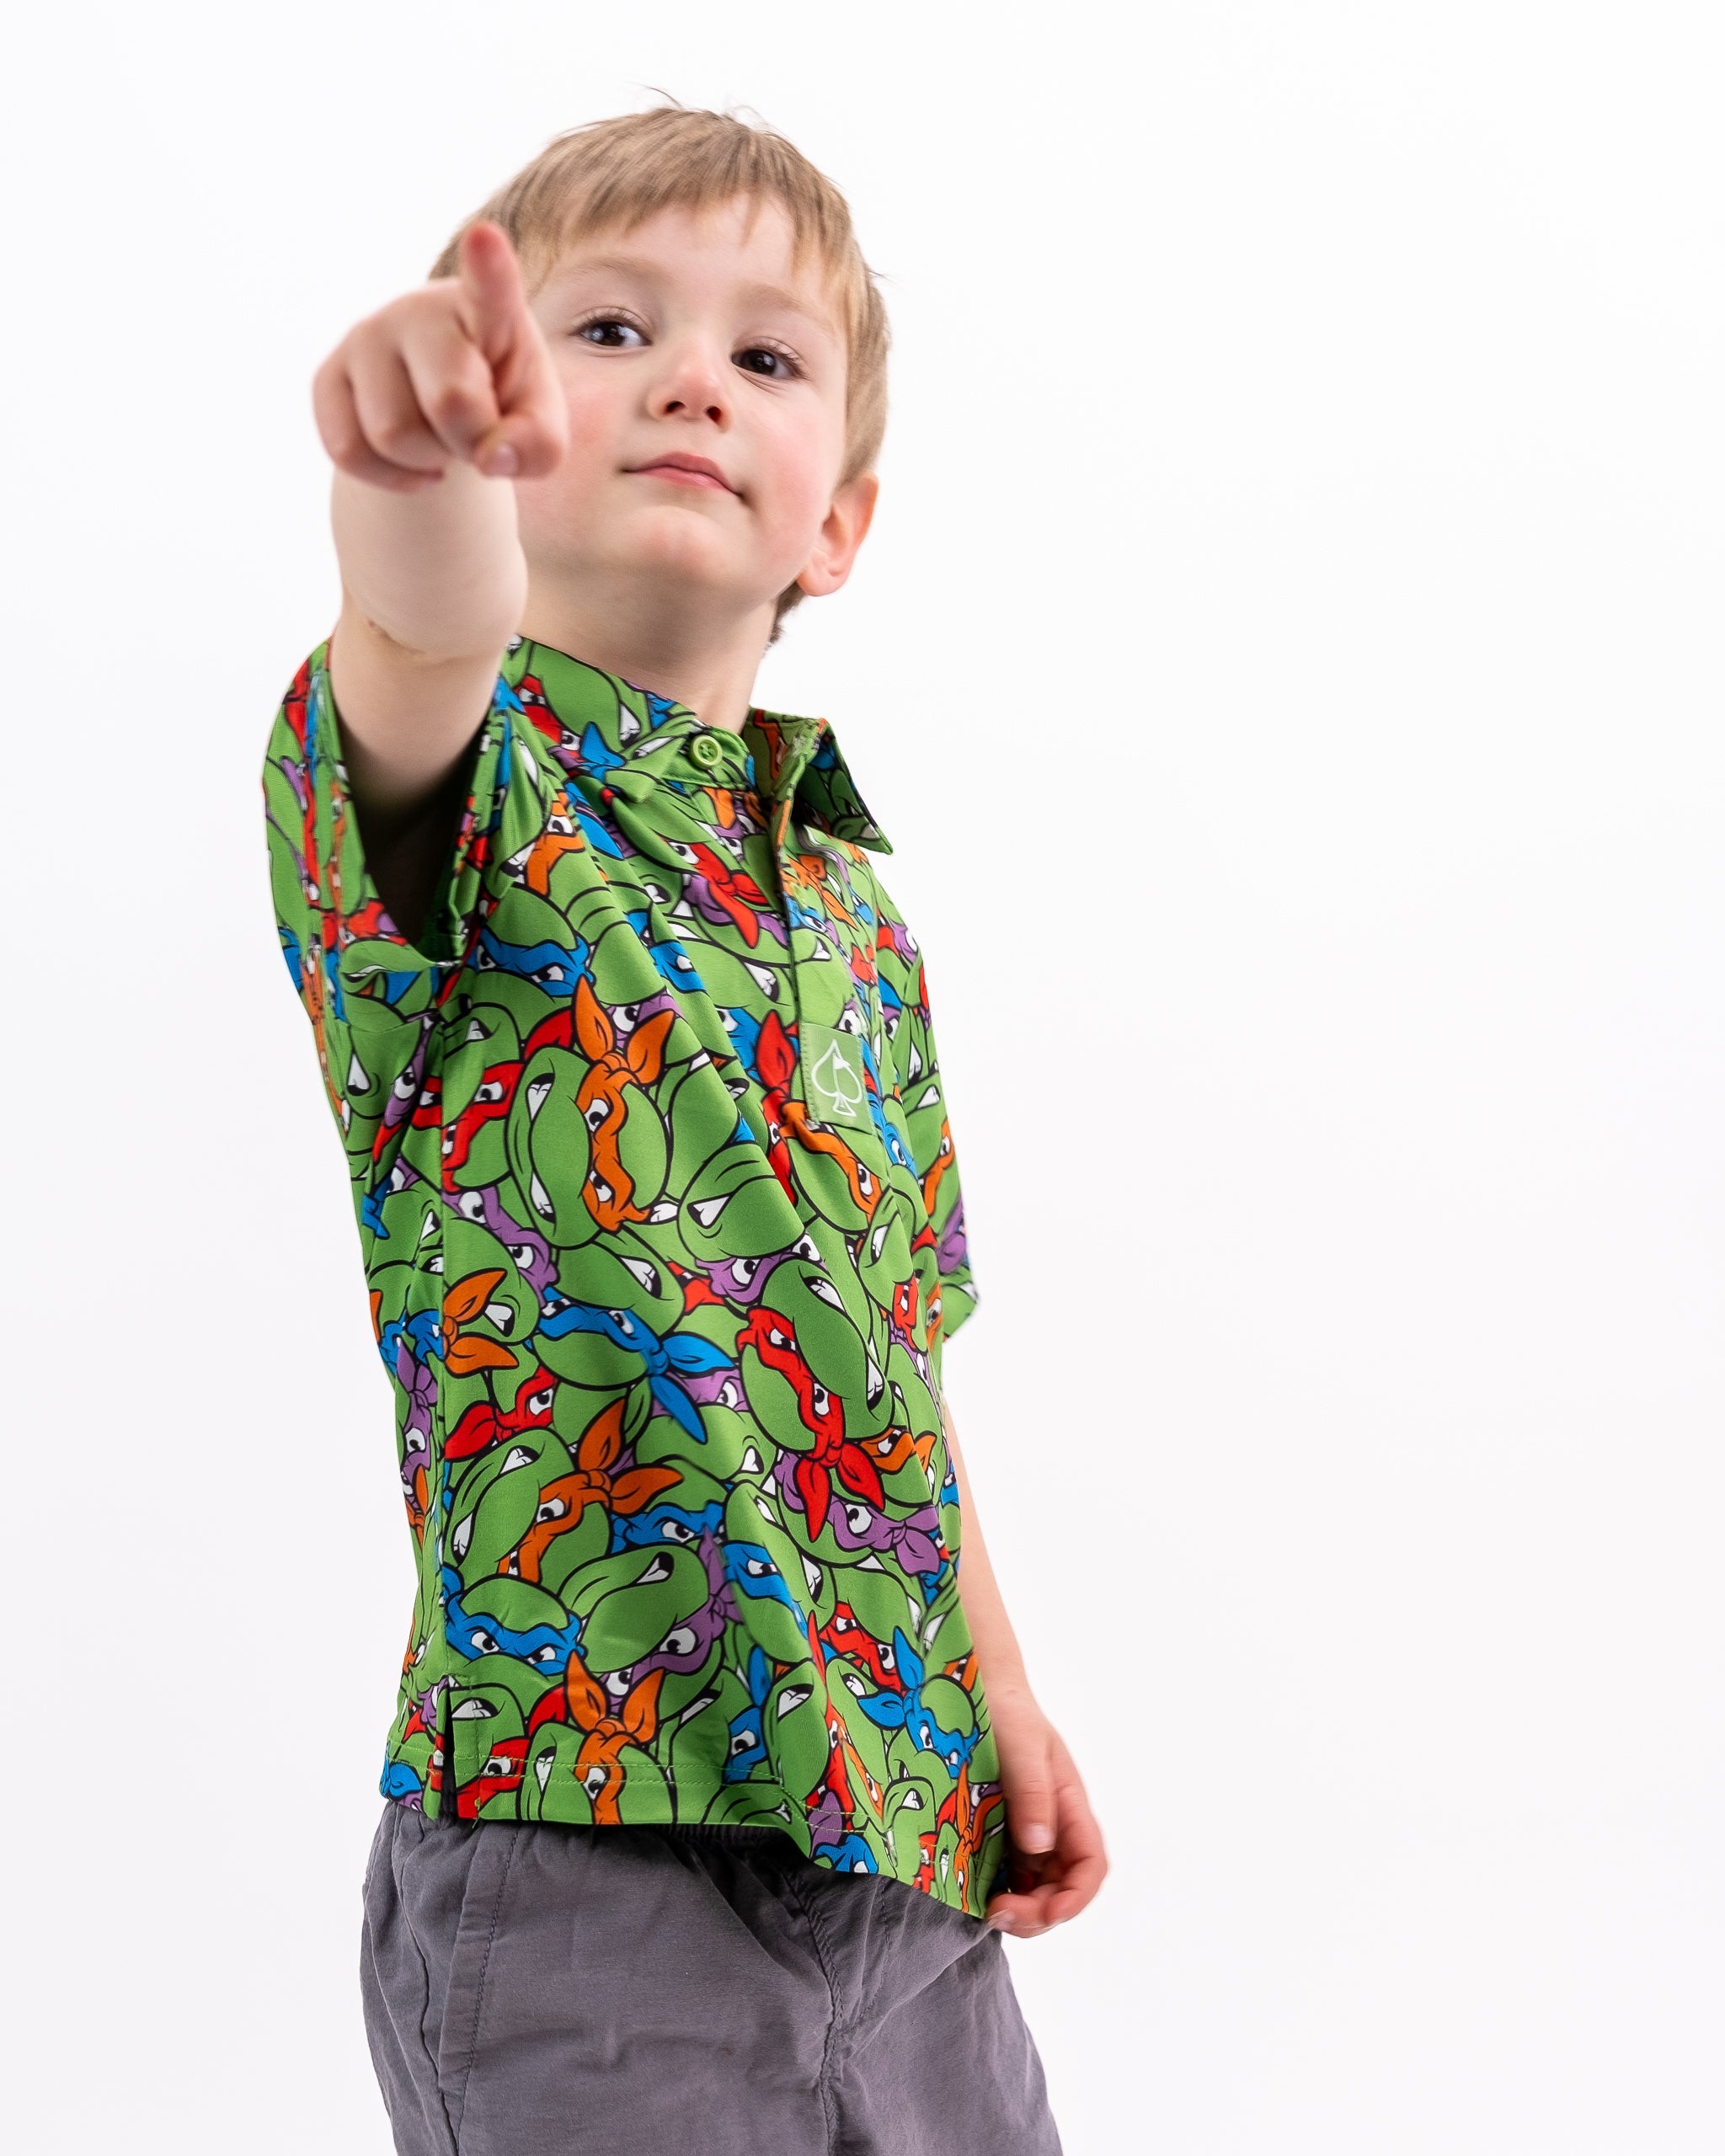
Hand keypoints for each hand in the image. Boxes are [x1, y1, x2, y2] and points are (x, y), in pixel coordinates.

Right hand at [312, 219, 568, 493]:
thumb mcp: (540, 431)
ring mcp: (366, 338)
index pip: (490, 287)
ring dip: (427, 461)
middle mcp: (419, 312)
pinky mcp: (328, 377)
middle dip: (470, 442)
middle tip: (477, 431)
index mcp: (487, 311)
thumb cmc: (503, 406)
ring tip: (440, 438)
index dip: (489, 267)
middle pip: (449, 404)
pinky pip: (348, 450)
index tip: (487, 237)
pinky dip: (389, 477)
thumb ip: (538, 446)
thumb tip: (492, 458)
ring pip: (393, 436)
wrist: (445, 411)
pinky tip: (412, 461)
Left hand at [982, 1683, 1107, 1936]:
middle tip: (999, 1912)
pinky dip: (999, 1894)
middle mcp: (1053, 1827)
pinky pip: (1008, 1878)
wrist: (976, 1691)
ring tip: (988, 1910)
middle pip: (1062, 1889)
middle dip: (1039, 1913)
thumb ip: (1033, 1793)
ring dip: (1020, 1911)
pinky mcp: (1000, 1837)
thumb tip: (1039, 1845)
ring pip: (1036, 1891)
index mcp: (1069, 1806)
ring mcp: (1027, 1834)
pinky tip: (976, 1895)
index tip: (1049, 1911)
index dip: (1076, 1896)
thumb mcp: (1022, 1746)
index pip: (1090, 1865)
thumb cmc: (1006, 1711)